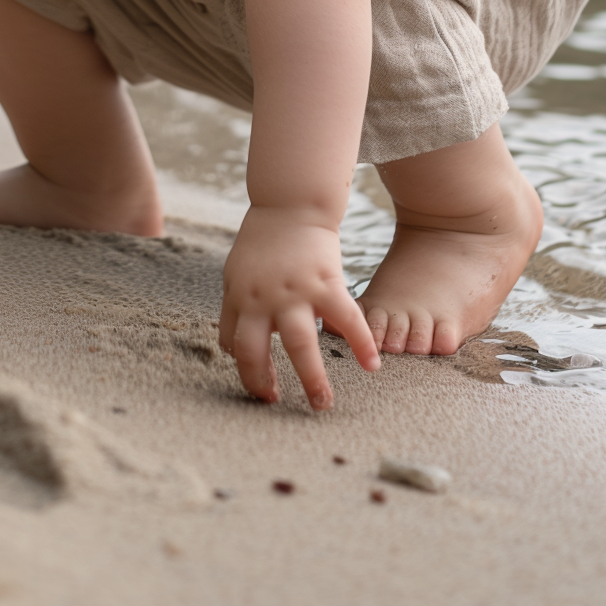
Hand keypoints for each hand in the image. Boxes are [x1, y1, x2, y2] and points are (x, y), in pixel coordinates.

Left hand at [219, 205, 379, 408]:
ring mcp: (294, 292)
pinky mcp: (325, 282)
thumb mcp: (238, 269)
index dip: (244, 367)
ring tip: (322, 405)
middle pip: (254, 352)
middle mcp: (261, 298)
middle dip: (262, 384)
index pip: (232, 343)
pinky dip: (360, 343)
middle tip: (275, 404)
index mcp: (238, 295)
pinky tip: (372, 365)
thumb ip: (240, 302)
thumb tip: (239, 340)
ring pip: (299, 345)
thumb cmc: (264, 237)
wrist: (291, 201)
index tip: (261, 384)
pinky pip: (345, 320)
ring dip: (311, 379)